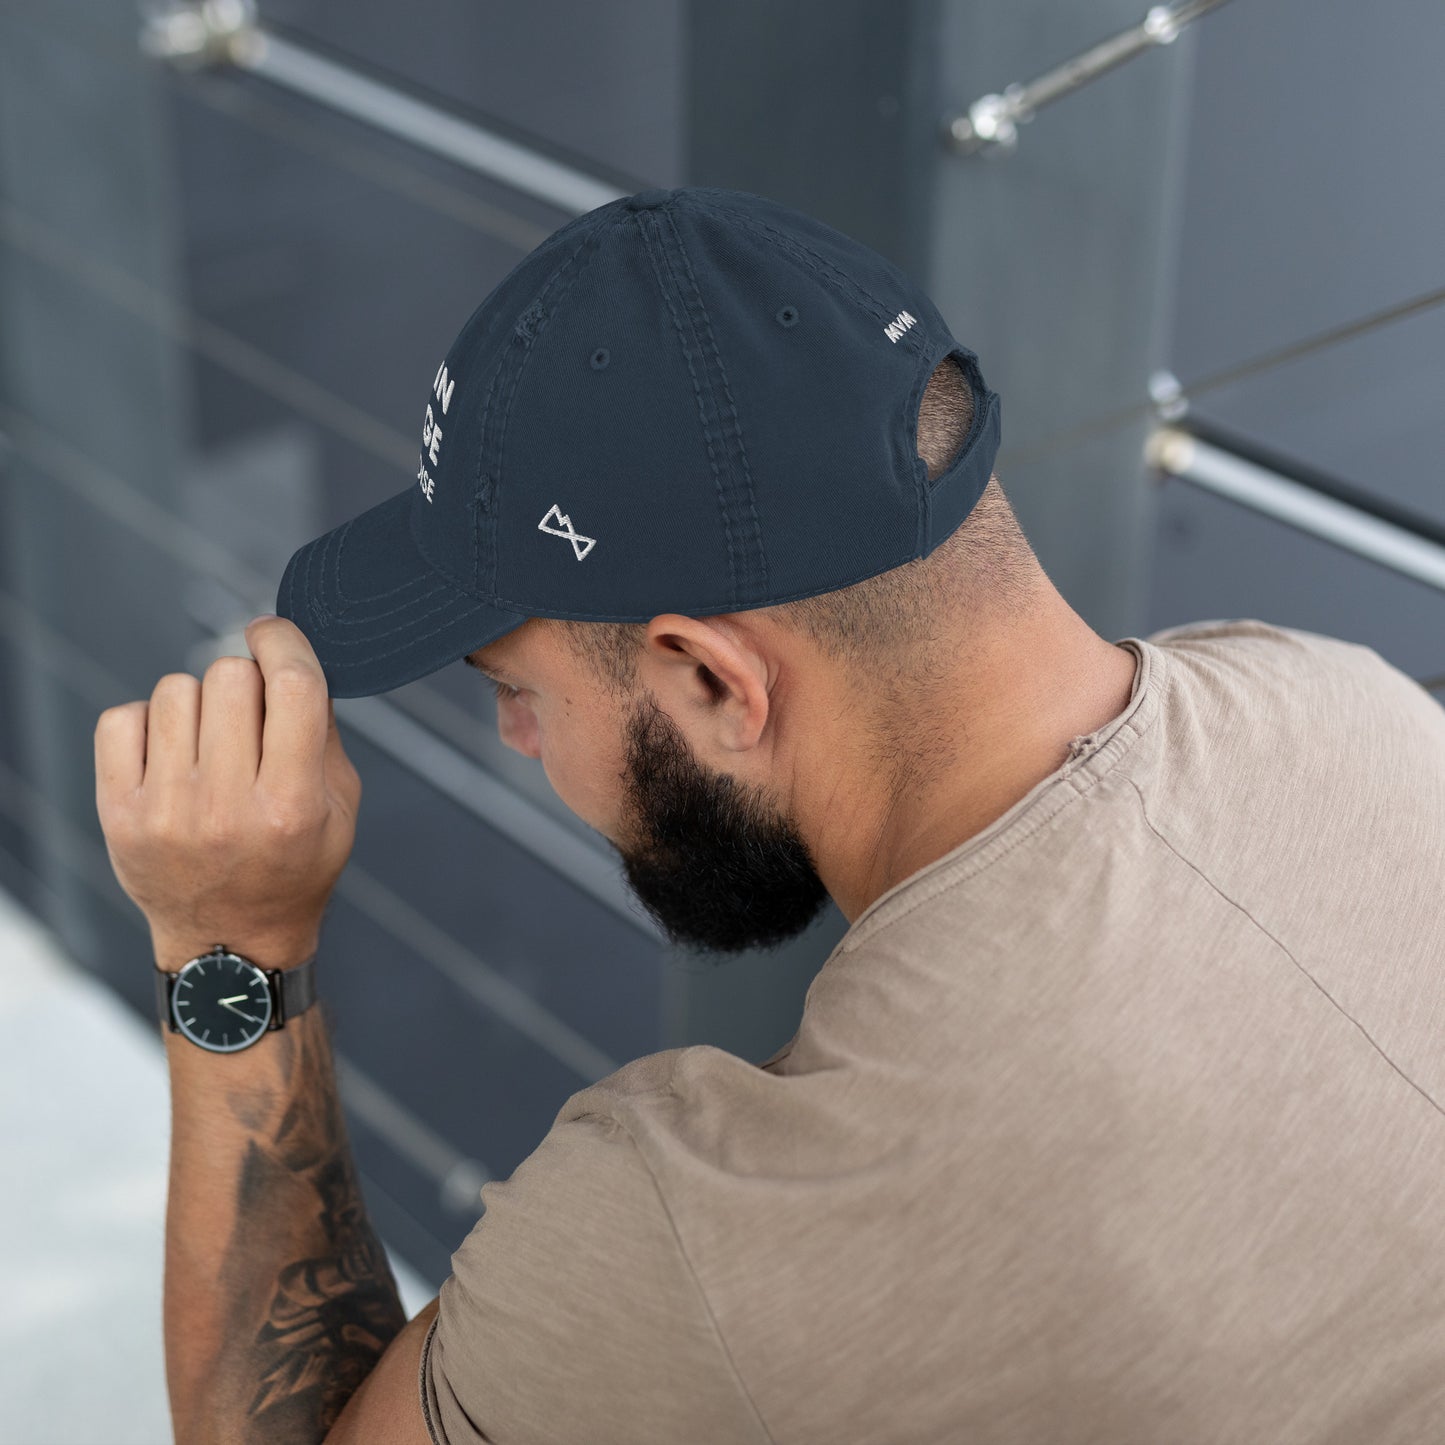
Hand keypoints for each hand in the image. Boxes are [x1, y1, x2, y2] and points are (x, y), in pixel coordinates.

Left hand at [94, 616, 361, 970]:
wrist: (230, 941)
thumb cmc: (294, 868)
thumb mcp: (341, 808)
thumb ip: (323, 732)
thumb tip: (292, 655)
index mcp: (293, 804)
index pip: (291, 685)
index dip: (284, 640)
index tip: (274, 634)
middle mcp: (227, 807)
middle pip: (231, 676)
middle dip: (246, 681)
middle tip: (251, 715)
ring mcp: (167, 811)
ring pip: (177, 689)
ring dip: (199, 703)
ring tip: (211, 743)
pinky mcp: (119, 813)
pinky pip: (123, 717)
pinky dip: (149, 724)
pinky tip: (171, 755)